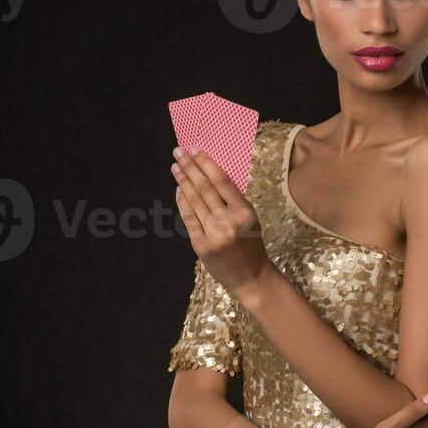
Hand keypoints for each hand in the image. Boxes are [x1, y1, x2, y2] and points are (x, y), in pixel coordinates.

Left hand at [172, 145, 271, 295]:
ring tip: (175, 167)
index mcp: (245, 212)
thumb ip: (233, 201)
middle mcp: (228, 222)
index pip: (222, 181)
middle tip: (178, 152)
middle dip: (189, 167)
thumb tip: (209, 175)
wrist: (250, 277)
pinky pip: (188, 218)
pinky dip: (182, 202)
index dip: (205, 163)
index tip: (194, 149)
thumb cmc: (251, 244)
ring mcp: (213, 234)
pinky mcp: (201, 245)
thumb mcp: (250, 219)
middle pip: (204, 188)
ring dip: (182, 181)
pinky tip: (178, 190)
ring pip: (194, 201)